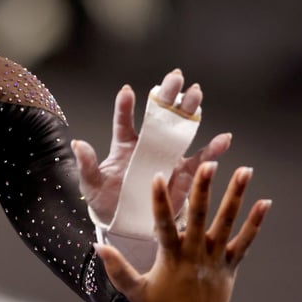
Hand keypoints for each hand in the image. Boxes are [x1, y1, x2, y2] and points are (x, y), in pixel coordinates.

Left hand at [72, 69, 231, 225]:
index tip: (127, 91)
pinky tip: (223, 138)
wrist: (127, 224)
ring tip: (195, 94)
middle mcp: (148, 145)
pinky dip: (213, 149)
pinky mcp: (183, 173)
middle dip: (167, 96)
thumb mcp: (92, 185)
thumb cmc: (107, 201)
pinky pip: (200, 159)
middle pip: (159, 116)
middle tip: (175, 77)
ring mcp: (167, 156)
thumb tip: (78, 144)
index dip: (126, 106)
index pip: (124, 121)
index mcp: (124, 145)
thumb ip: (87, 165)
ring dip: (189, 111)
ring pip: (181, 129)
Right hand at [95, 162, 270, 301]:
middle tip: (209, 164)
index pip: (163, 225)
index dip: (160, 201)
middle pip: (200, 216)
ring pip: (227, 223)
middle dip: (204, 189)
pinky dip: (255, 222)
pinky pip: (246, 241)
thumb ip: (117, 268)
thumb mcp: (134, 291)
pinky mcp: (231, 265)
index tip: (158, 177)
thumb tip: (98, 245)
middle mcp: (196, 255)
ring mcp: (216, 259)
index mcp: (171, 258)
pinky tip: (265, 202)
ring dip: (235, 196)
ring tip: (244, 171)